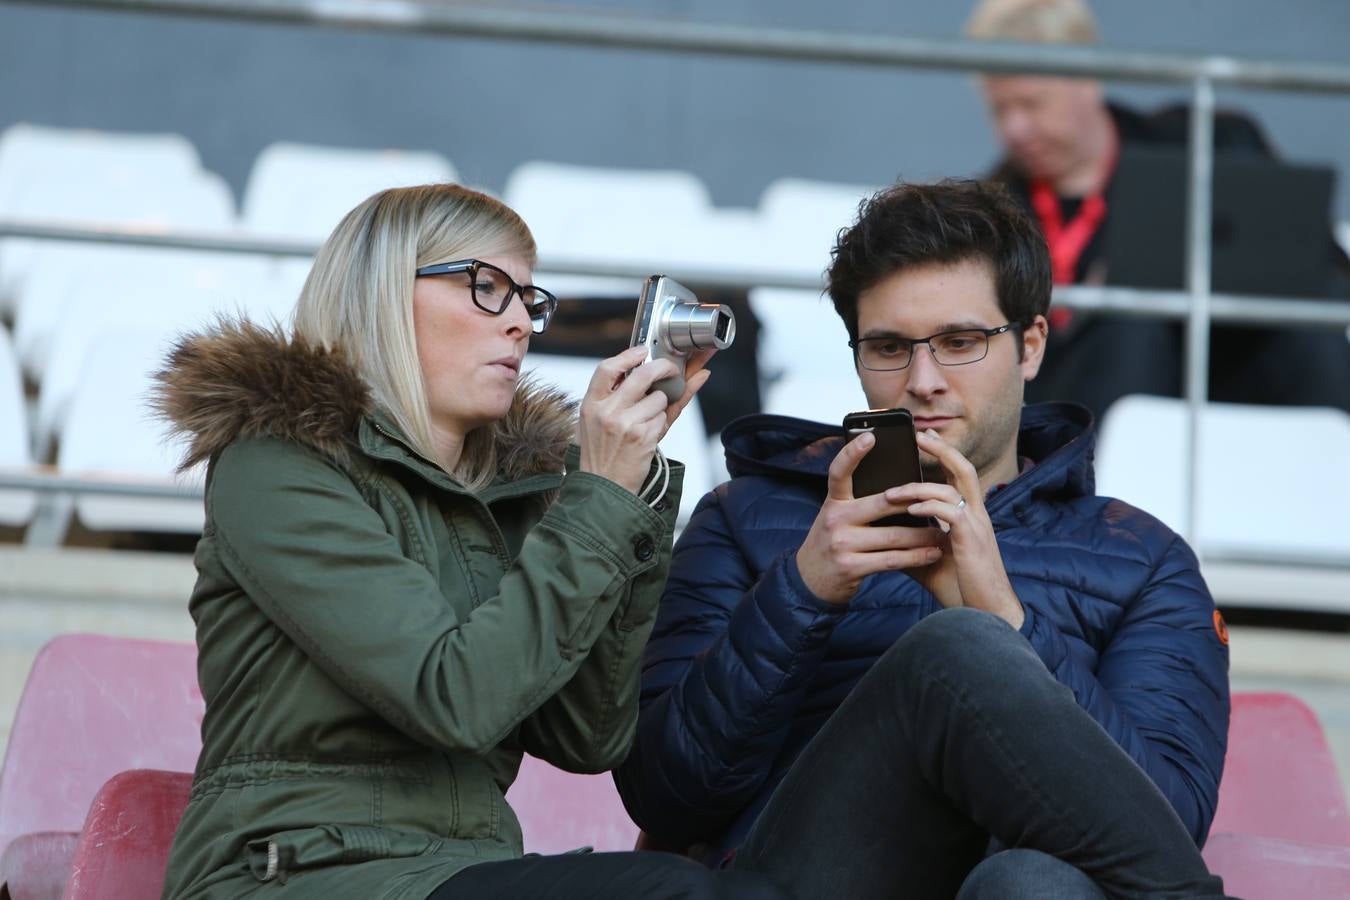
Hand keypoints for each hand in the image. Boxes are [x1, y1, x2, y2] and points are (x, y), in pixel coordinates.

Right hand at [576, 347, 710, 494]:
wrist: (603, 489)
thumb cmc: (603, 454)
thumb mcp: (601, 421)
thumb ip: (623, 395)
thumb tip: (654, 375)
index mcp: (591, 404)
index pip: (607, 368)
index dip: (628, 355)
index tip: (643, 352)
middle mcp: (606, 411)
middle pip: (642, 375)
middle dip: (665, 368)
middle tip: (671, 370)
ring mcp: (625, 423)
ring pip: (659, 398)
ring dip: (660, 407)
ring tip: (645, 422)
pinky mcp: (643, 437)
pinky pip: (663, 419)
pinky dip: (660, 425)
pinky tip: (647, 437)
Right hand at [795, 432, 943, 604]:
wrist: (810, 578)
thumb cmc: (834, 540)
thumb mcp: (838, 515)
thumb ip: (859, 500)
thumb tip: (900, 486)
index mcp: (833, 501)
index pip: (839, 472)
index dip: (852, 453)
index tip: (871, 436)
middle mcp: (835, 519)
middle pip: (883, 503)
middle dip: (916, 503)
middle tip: (941, 499)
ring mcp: (842, 544)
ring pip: (894, 536)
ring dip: (924, 535)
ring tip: (946, 532)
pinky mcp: (851, 567)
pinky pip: (892, 560)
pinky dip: (917, 557)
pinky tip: (933, 553)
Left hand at [887, 429, 1023, 627]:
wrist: (984, 614)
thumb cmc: (959, 587)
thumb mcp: (927, 558)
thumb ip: (909, 540)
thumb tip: (879, 532)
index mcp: (968, 516)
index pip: (957, 476)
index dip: (943, 454)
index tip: (924, 437)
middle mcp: (977, 515)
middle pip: (963, 469)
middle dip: (941, 449)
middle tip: (919, 434)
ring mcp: (977, 526)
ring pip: (953, 488)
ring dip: (920, 486)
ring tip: (892, 491)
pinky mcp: (972, 541)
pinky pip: (951, 513)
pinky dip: (929, 507)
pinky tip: (909, 509)